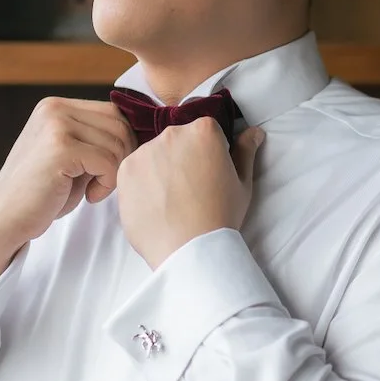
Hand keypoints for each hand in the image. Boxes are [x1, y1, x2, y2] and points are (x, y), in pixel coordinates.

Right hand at [0, 96, 134, 290]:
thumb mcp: (71, 157)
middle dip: (123, 157)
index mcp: (56, 107)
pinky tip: (91, 195)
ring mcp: (56, 125)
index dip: (124, 143)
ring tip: (94, 189)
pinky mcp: (60, 148)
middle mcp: (55, 109)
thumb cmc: (42, 194)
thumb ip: (95, 140)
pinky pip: (108, 161)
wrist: (5, 218)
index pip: (114, 112)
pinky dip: (107, 183)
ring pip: (117, 143)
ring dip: (114, 172)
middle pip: (120, 125)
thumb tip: (140, 133)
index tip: (110, 169)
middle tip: (105, 182)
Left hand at [116, 117, 265, 270]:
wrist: (189, 249)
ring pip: (155, 155)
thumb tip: (253, 132)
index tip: (209, 175)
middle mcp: (172, 133)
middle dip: (183, 158)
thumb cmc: (221, 216)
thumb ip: (246, 152)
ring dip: (161, 170)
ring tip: (172, 201)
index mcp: (204, 131)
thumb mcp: (243, 183)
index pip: (206, 132)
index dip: (209, 154)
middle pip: (178, 140)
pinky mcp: (126, 170)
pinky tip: (156, 204)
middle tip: (191, 190)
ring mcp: (145, 150)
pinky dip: (143, 184)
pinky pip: (135, 170)